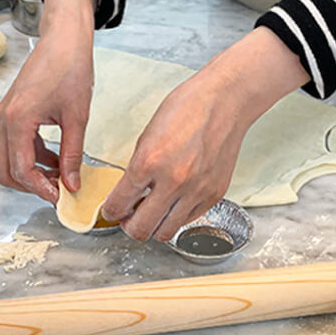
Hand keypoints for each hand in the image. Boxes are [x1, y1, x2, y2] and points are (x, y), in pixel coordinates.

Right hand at [0, 0, 96, 201]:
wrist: (64, 40)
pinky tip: (57, 158)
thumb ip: (72, 155)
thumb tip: (71, 183)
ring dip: (31, 171)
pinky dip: (32, 157)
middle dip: (30, 185)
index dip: (40, 188)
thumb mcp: (77, 117)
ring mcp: (5, 115)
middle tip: (57, 189)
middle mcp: (4, 119)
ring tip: (61, 174)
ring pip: (8, 159)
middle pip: (5, 170)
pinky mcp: (11, 112)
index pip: (20, 169)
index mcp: (17, 120)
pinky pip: (15, 144)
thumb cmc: (70, 68)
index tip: (60, 197)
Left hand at [102, 27, 309, 240]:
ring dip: (154, 226)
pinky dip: (176, 217)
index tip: (111, 211)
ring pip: (165, 233)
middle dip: (129, 226)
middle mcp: (173, 181)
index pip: (119, 204)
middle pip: (141, 229)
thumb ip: (137, 167)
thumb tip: (128, 192)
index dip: (110, 211)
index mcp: (149, 162)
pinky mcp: (214, 194)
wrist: (225, 101)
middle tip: (128, 217)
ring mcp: (196, 191)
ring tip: (152, 213)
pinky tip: (173, 202)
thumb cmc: (188, 108)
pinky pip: (188, 220)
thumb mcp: (148, 134)